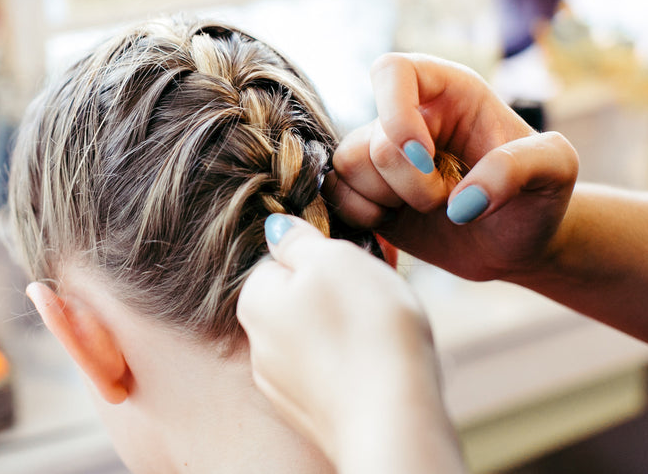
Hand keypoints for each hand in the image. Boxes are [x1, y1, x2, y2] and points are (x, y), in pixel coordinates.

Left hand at [237, 215, 450, 469]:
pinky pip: (333, 367)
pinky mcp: (314, 412)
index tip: (356, 253)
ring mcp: (284, 384)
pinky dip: (354, 357)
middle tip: (378, 284)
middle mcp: (259, 345)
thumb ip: (299, 240)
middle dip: (337, 288)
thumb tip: (278, 229)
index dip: (322, 251)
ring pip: (318, 333)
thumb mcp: (333, 259)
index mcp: (254, 301)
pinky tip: (380, 357)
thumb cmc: (363, 330)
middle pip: (300, 297)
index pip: (280, 260)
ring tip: (386, 322)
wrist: (393, 419)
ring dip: (348, 321)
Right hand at [325, 53, 578, 280]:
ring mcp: (381, 153)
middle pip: (374, 140)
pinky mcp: (364, 188)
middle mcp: (407, 114)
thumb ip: (519, 168)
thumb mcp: (556, 170)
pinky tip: (398, 220)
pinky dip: (363, 215)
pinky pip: (335, 193)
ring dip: (387, 201)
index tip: (425, 157)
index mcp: (447, 89)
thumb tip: (462, 201)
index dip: (397, 115)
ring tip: (428, 209)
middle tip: (449, 201)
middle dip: (411, 184)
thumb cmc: (538, 198)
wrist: (517, 245)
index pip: (392, 70)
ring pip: (348, 166)